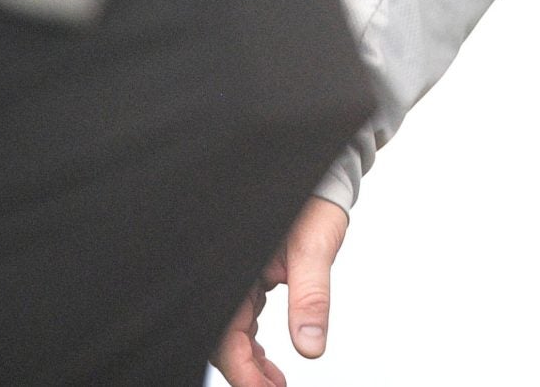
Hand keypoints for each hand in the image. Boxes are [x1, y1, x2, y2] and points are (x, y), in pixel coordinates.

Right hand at [215, 197, 349, 386]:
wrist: (319, 173)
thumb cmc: (312, 199)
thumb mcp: (315, 246)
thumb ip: (311, 297)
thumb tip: (311, 348)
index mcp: (232, 264)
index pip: (225, 333)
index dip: (242, 370)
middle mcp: (227, 271)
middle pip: (221, 335)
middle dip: (244, 370)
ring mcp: (234, 273)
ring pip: (229, 328)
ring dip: (247, 360)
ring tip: (273, 383)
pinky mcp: (245, 274)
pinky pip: (239, 315)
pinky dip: (251, 341)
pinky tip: (267, 362)